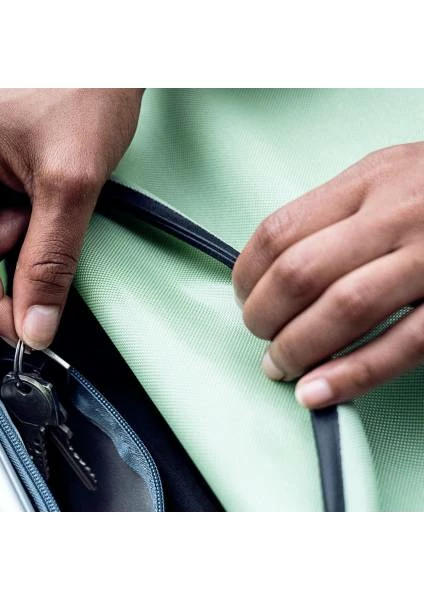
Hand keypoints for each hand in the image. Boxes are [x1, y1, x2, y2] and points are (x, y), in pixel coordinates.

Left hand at [233, 143, 423, 408]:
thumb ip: (335, 212)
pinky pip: (401, 345)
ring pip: (343, 309)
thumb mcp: (388, 176)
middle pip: (300, 273)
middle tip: (260, 335)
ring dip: (297, 348)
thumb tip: (273, 266)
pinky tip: (319, 391)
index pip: (278, 232)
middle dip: (263, 316)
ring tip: (280, 366)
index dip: (246, 275)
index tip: (243, 297)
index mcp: (369, 181)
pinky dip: (351, 374)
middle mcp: (397, 214)